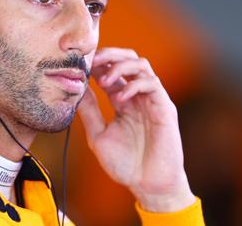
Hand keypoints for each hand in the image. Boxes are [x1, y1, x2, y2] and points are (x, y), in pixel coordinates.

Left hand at [77, 47, 195, 211]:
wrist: (148, 186)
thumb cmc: (125, 164)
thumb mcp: (98, 135)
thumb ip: (89, 112)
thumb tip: (76, 89)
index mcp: (122, 100)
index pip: (111, 70)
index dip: (97, 63)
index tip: (80, 64)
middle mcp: (138, 96)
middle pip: (129, 59)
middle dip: (110, 54)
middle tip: (93, 60)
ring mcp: (152, 100)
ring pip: (142, 65)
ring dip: (121, 66)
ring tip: (105, 79)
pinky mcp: (164, 108)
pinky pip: (152, 84)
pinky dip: (134, 84)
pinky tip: (120, 97)